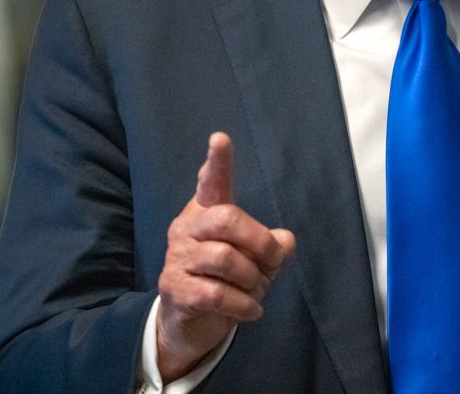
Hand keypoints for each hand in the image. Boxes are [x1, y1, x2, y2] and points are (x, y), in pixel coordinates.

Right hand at [156, 132, 295, 381]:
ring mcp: (176, 258)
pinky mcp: (174, 289)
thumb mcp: (257, 260)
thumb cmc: (228, 279)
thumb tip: (285, 242)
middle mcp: (187, 227)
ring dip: (253, 279)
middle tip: (273, 261)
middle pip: (227, 218)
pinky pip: (217, 293)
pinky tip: (252, 310)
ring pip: (225, 259)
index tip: (220, 138)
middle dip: (260, 241)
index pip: (211, 181)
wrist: (191, 322)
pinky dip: (243, 304)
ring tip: (257, 291)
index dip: (218, 162)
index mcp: (207, 211)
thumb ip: (272, 246)